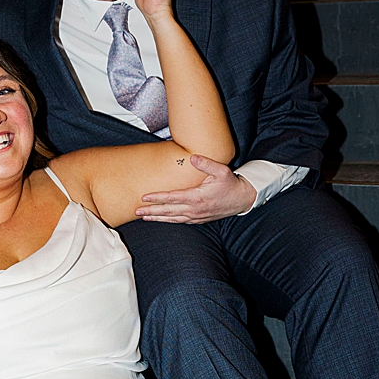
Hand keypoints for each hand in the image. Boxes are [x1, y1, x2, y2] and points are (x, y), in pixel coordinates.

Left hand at [136, 154, 255, 222]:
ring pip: (172, 218)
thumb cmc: (231, 184)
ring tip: (144, 217)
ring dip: (157, 218)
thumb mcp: (222, 171)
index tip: (144, 197)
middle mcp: (194, 209)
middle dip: (151, 211)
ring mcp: (196, 216)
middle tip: (136, 211)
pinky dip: (168, 221)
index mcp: (197, 197)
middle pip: (168, 211)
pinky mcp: (198, 220)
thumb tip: (192, 157)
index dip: (157, 198)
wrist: (242, 199)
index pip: (172, 198)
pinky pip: (180, 221)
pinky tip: (160, 219)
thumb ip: (206, 164)